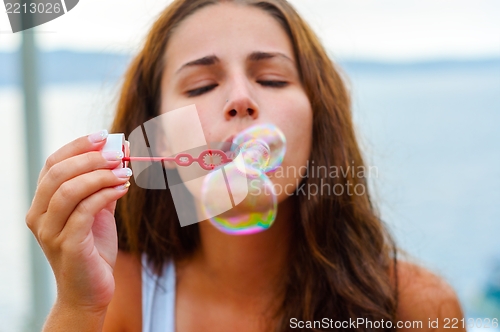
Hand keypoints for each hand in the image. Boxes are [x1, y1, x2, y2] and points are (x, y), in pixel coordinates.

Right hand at [26, 130, 130, 312]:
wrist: (91, 291)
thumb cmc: (93, 249)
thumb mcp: (97, 212)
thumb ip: (102, 186)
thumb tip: (120, 154)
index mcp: (42, 203)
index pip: (52, 164)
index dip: (77, 146)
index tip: (104, 136)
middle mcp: (39, 215)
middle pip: (58, 173)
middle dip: (91, 158)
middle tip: (119, 154)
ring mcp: (50, 231)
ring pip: (70, 190)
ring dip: (101, 175)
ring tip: (126, 172)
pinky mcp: (68, 245)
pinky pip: (85, 211)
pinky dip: (106, 194)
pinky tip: (123, 189)